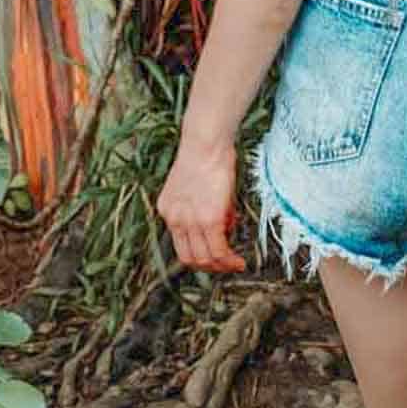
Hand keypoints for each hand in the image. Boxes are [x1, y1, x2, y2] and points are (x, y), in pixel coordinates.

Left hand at [156, 136, 245, 273]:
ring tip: (235, 264)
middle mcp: (174, 219)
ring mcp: (190, 221)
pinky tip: (238, 261)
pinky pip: (218, 250)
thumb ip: (205, 209)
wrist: (206, 140)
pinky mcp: (209, 219)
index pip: (180, 244)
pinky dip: (229, 260)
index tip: (214, 256)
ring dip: (221, 266)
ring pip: (204, 259)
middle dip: (210, 266)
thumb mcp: (197, 186)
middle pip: (189, 258)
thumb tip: (225, 226)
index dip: (199, 255)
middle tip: (226, 264)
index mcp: (168, 209)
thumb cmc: (206, 154)